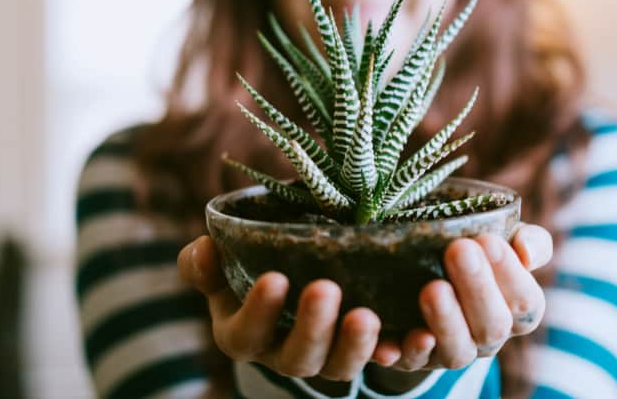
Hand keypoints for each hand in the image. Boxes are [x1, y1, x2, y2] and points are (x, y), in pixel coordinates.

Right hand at [178, 236, 382, 381]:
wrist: (292, 272)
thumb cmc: (248, 265)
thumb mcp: (221, 265)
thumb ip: (205, 262)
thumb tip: (205, 250)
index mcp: (244, 334)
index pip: (245, 334)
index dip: (258, 311)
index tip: (275, 278)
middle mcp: (283, 353)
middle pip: (297, 358)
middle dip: (312, 328)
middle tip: (325, 289)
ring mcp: (326, 357)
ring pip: (340, 366)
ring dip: (355, 345)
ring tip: (367, 316)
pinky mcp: (361, 350)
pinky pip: (380, 359)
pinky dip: (397, 352)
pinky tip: (412, 337)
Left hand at [374, 224, 552, 372]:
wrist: (422, 272)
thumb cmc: (474, 254)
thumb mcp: (502, 242)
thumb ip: (529, 241)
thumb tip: (527, 253)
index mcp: (514, 311)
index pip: (527, 303)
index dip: (510, 274)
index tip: (488, 239)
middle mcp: (487, 338)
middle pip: (493, 327)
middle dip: (477, 289)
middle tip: (459, 250)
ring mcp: (450, 351)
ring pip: (457, 351)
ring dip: (446, 320)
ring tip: (433, 288)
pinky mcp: (412, 358)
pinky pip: (409, 362)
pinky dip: (406, 351)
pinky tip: (395, 339)